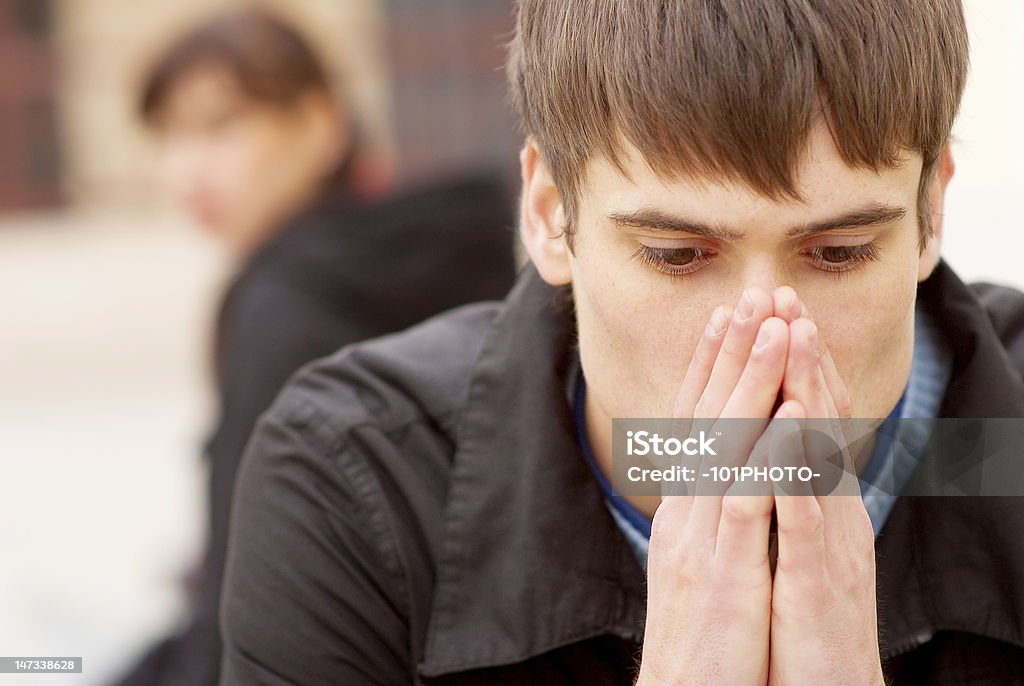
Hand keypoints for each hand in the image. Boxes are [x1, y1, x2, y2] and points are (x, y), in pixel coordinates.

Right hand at [638, 287, 785, 685]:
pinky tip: (788, 413)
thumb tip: (724, 470)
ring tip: (771, 328)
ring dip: (749, 383)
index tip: (727, 318)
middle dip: (730, 353)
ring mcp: (701, 538)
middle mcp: (687, 510)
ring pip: (725, 446)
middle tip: (748, 294)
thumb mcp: (704, 560)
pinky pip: (747, 502)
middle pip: (708, 417)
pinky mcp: (723, 572)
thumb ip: (712, 511)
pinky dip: (767, 453)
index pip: (697, 423)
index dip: (712, 367)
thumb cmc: (704, 630)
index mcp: (687, 507)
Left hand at [765, 290, 883, 685]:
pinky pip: (808, 513)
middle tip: (783, 294)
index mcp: (811, 497)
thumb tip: (761, 447)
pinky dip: (797, 466)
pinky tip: (789, 427)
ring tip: (792, 333)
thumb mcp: (786, 542)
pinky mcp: (820, 576)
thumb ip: (779, 494)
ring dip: (804, 389)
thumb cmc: (798, 613)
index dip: (786, 363)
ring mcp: (828, 538)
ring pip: (818, 451)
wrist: (822, 685)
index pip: (800, 417)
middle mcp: (826, 507)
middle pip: (814, 417)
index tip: (767, 310)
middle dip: (798, 354)